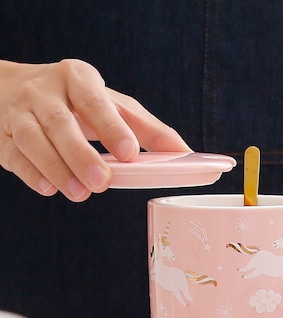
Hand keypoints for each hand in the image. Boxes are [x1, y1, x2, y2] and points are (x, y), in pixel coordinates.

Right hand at [0, 59, 190, 200]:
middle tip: (103, 183)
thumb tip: (185, 153)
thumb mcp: (112, 105)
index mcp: (78, 79)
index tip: (129, 154)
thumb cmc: (76, 100)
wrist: (13, 87)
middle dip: (81, 154)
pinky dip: (30, 173)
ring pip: (32, 140)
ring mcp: (19, 112)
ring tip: (80, 193)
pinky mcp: (2, 135)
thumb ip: (147, 129)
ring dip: (56, 168)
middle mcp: (45, 92)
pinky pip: (13, 155)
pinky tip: (48, 188)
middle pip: (60, 123)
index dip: (112, 127)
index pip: (95, 101)